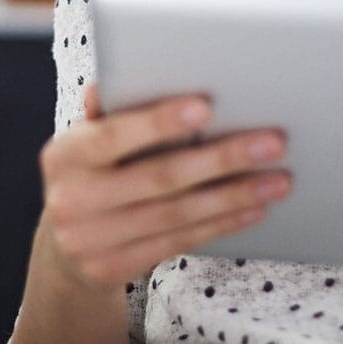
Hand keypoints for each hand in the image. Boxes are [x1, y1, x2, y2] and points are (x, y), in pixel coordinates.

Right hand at [37, 83, 290, 288]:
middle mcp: (72, 200)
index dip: (159, 122)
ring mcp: (91, 241)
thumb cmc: (91, 171)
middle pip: (159, 178)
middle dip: (222, 158)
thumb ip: (110, 112)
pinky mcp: (115, 269)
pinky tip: (254, 207)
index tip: (206, 106)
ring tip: (278, 179)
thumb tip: (124, 73)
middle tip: (273, 142)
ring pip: (177, 215)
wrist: (64, 246)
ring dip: (235, 195)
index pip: (113, 135)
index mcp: (64, 155)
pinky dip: (222, 223)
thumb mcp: (87, 139)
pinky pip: (179, 241)